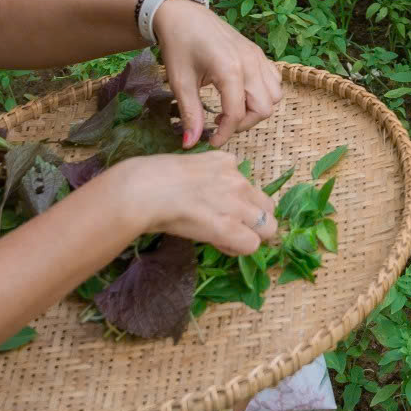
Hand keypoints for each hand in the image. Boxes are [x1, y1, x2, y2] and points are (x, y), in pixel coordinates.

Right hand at [98, 150, 279, 255]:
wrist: (142, 190)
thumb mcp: (184, 168)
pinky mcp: (227, 226)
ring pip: (268, 227)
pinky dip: (238, 249)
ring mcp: (235, 202)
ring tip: (226, 240)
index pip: (249, 187)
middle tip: (232, 230)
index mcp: (226, 161)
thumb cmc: (149, 178)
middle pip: (267, 206)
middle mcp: (237, 179)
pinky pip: (251, 244)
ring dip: (251, 236)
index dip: (239, 204)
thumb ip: (204, 178)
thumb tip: (204, 197)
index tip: (221, 213)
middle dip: (254, 220)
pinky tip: (220, 245)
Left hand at [150, 0, 282, 148]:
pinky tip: (240, 93)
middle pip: (264, 108)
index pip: (236, 114)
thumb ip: (190, 114)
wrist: (183, 14)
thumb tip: (190, 144)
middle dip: (243, 124)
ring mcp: (257, 56)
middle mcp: (250, 62)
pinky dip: (264, 93)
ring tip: (230, 108)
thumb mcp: (180, 82)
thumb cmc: (179, 45)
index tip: (210, 141)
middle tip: (220, 123)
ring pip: (275, 95)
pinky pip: (274, 80)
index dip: (224, 134)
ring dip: (256, 109)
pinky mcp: (258, 53)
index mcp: (229, 69)